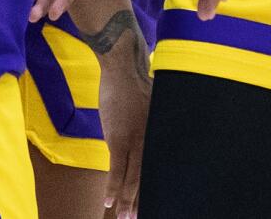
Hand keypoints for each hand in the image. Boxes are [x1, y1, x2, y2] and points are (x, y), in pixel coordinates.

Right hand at [95, 31, 150, 218]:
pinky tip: (110, 204)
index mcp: (160, 131)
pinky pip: (117, 170)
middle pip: (148, 176)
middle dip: (143, 199)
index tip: (156, 201)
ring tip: (125, 218)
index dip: (156, 185)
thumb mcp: (153, 105)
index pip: (159, 164)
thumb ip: (152, 123)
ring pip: (133, 179)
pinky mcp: (118, 138)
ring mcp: (135, 140)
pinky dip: (113, 189)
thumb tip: (150, 132)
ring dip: (128, 201)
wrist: (123, 66)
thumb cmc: (136, 82)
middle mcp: (152, 138)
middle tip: (140, 217)